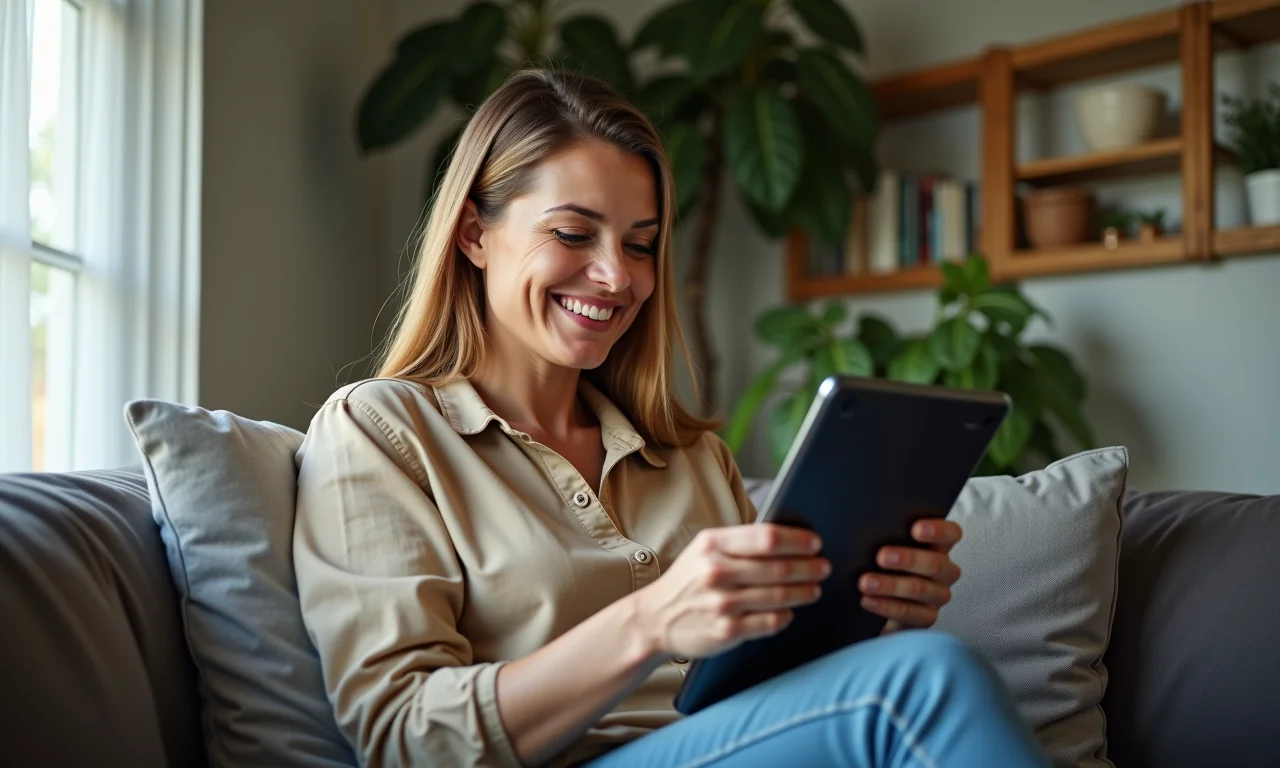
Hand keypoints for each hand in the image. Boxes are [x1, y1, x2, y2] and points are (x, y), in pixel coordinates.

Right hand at [631, 524, 829, 659]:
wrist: (655, 618)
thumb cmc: (688, 579)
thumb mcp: (704, 549)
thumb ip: (740, 542)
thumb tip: (788, 538)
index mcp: (713, 544)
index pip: (766, 538)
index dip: (797, 541)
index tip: (815, 543)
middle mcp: (716, 572)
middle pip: (778, 568)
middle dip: (808, 568)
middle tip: (823, 567)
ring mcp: (722, 604)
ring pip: (779, 596)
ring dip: (804, 592)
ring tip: (814, 589)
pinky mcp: (726, 631)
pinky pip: (770, 622)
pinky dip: (785, 616)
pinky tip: (790, 611)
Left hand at [859, 519, 962, 633]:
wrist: (875, 601)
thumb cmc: (881, 564)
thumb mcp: (885, 546)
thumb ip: (888, 535)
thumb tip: (871, 525)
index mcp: (938, 546)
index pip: (951, 534)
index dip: (938, 530)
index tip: (916, 529)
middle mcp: (943, 571)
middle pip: (935, 563)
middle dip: (908, 559)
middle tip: (881, 557)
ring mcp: (937, 596)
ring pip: (920, 589)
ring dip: (891, 585)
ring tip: (865, 582)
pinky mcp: (926, 618)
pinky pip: (910, 613)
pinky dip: (886, 606)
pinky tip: (867, 600)